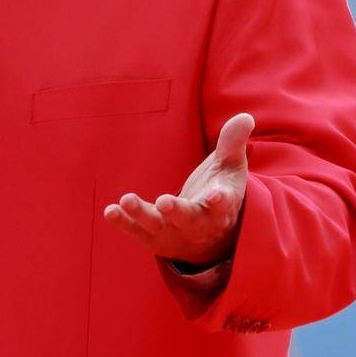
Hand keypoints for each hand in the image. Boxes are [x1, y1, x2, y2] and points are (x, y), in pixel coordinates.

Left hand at [104, 112, 254, 266]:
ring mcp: (176, 234)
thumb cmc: (221, 193)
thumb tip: (245, 117)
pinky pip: (138, 232)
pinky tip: (110, 211)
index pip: (223, 204)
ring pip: (159, 227)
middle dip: (177, 211)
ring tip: (127, 200)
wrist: (213, 239)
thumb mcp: (230, 168)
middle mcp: (199, 225)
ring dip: (142, 215)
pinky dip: (124, 222)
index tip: (215, 195)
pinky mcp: (156, 239)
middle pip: (188, 219)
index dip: (219, 200)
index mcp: (222, 207)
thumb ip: (233, 143)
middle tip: (164, 202)